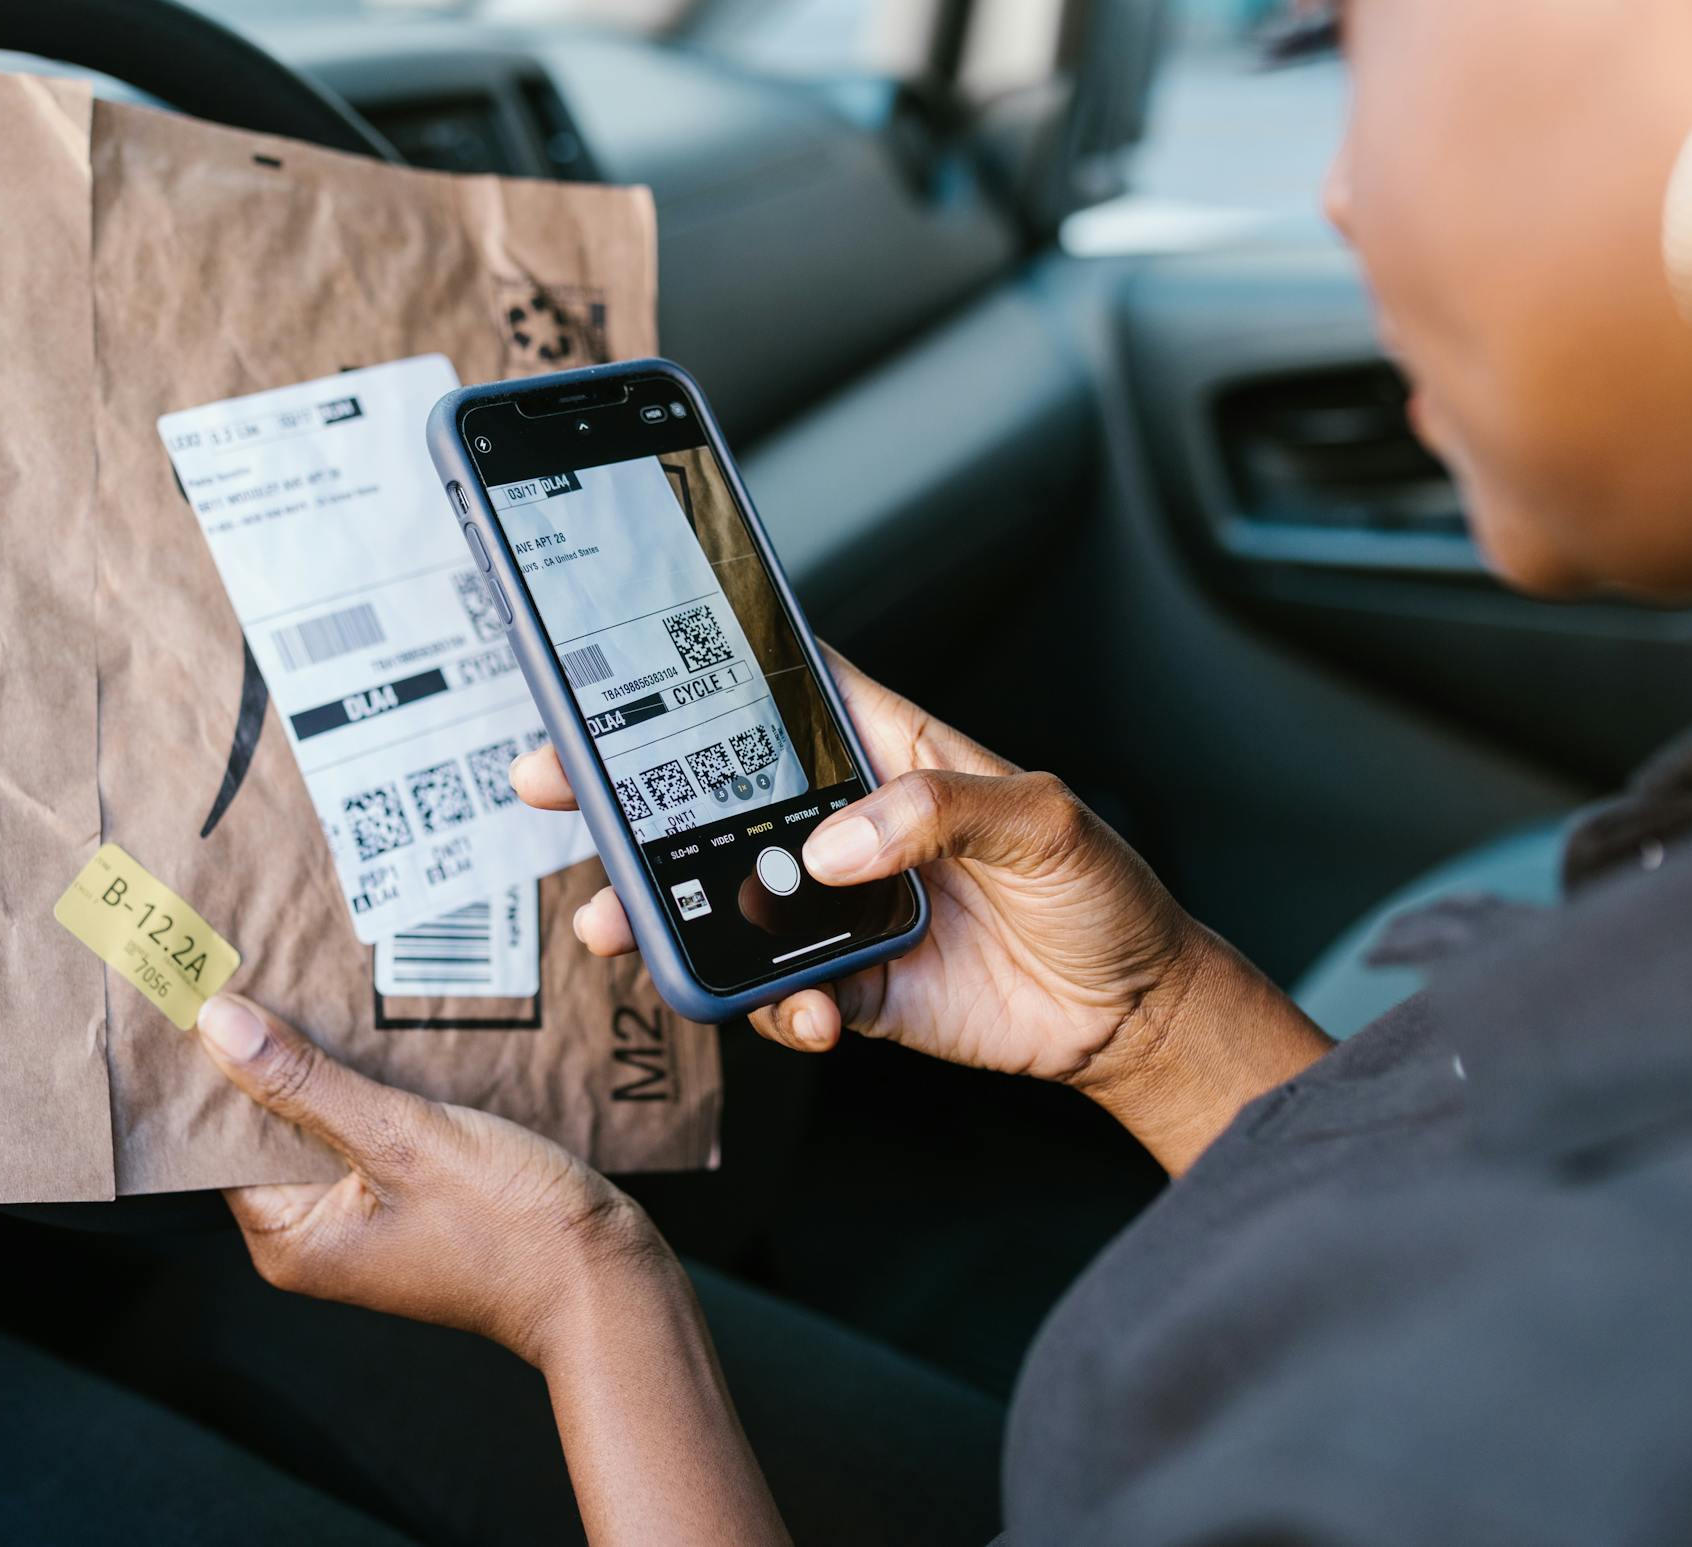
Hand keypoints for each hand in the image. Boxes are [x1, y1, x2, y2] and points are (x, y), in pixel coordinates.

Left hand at [199, 992, 791, 1543]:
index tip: (204, 990)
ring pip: (322, 1119)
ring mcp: (364, 1218)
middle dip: (273, 1054)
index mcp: (291, 1239)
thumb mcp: (400, 1138)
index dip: (212, 1065)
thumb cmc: (510, 1229)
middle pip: (269, 1125)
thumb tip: (218, 1026)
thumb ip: (305, 1082)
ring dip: (326, 1062)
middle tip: (266, 963)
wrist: (605, 1280)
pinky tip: (381, 1030)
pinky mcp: (408, 1198)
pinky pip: (368, 1128)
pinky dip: (370, 1083)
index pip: (221, 1139)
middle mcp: (316, 1235)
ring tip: (322, 983)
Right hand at [512, 651, 1328, 1168]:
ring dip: (666, 917)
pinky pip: (778, 996)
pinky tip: (808, 1015)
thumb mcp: (1041, 819)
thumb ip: (938, 813)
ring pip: (721, 903)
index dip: (694, 680)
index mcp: (885, 752)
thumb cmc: (1103, 889)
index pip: (775, 696)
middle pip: (714, 799)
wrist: (1134, 1013)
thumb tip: (834, 843)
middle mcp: (845, 825)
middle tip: (556, 794)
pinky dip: (774, 1009)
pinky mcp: (848, 984)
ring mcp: (836, 908)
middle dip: (629, 799)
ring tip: (626, 931)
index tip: (610, 676)